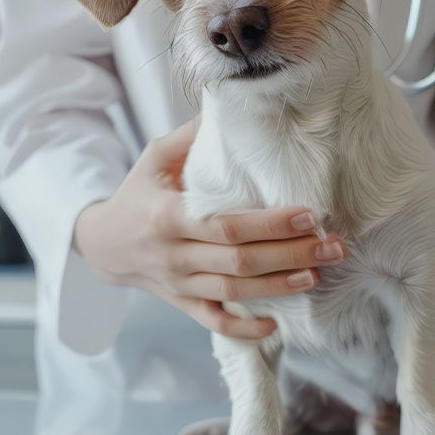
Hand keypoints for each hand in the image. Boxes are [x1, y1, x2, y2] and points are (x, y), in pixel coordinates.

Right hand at [73, 119, 346, 339]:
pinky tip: (276, 325)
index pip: (226, 225)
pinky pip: (214, 322)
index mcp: (168, 216)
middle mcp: (174, 255)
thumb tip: (235, 105)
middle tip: (333, 246)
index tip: (309, 216)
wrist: (101, 244)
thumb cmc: (136, 193)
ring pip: (234, 293)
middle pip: (240, 262)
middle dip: (291, 255)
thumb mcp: (155, 158)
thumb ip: (192, 136)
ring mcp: (178, 284)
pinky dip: (244, 329)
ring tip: (317, 275)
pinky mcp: (180, 304)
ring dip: (279, 287)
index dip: (270, 225)